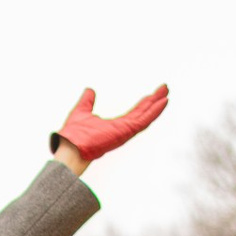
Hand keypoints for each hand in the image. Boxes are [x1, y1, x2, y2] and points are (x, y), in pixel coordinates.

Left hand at [53, 83, 169, 168]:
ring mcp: (126, 131)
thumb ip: (87, 101)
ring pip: (146, 116)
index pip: (135, 113)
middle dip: (154, 101)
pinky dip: (154, 111)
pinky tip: (163, 102)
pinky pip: (144, 120)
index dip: (144, 103)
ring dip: (157, 105)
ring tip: (166, 94)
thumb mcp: (82, 110)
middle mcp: (123, 130)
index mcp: (115, 126)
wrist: (69, 146)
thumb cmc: (73, 134)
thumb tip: (89, 90)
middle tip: (165, 89)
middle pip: (144, 113)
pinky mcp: (126, 131)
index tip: (152, 94)